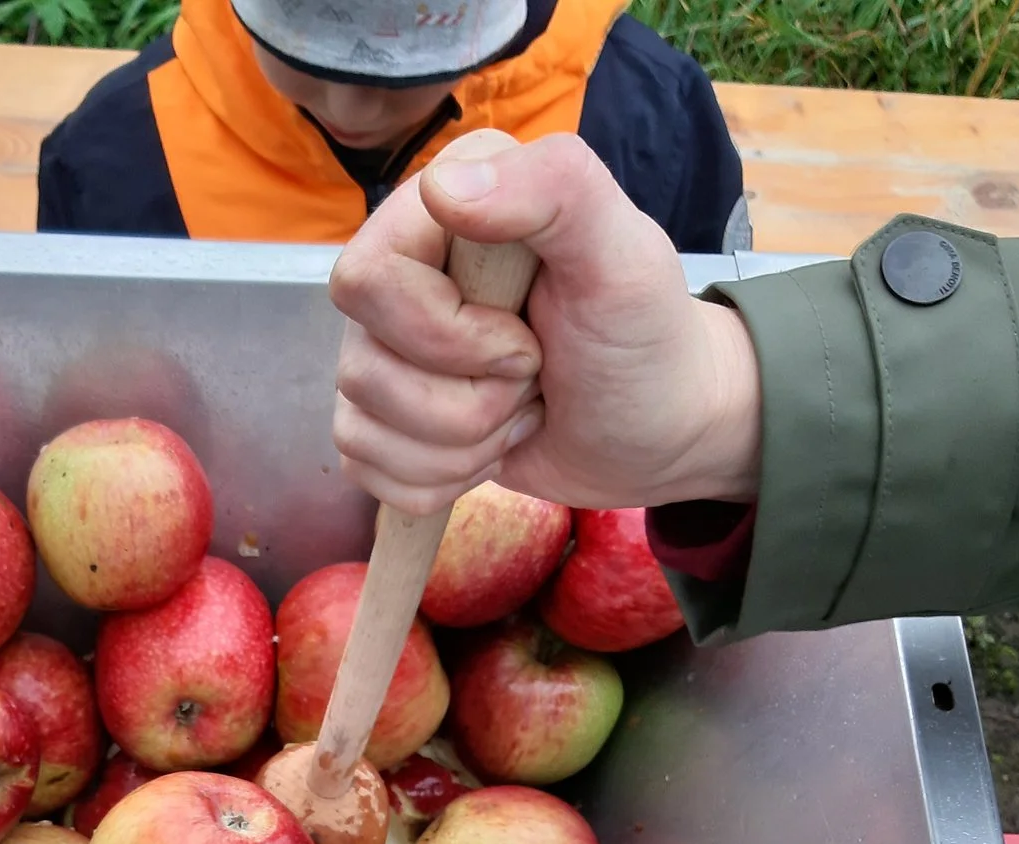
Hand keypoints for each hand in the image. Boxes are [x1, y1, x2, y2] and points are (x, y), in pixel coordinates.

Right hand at [329, 133, 762, 514]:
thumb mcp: (624, 256)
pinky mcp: (386, 417)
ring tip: (522, 411)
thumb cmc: (645, 339)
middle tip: (531, 379)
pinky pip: (367, 469)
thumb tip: (445, 189)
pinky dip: (442, 480)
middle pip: (360, 366)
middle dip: (463, 403)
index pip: (367, 280)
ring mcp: (386, 349)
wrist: (658, 427)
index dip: (444, 334)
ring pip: (360, 428)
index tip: (527, 341)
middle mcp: (400, 271)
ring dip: (462, 446)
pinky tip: (492, 447)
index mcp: (442, 205)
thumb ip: (556, 189)